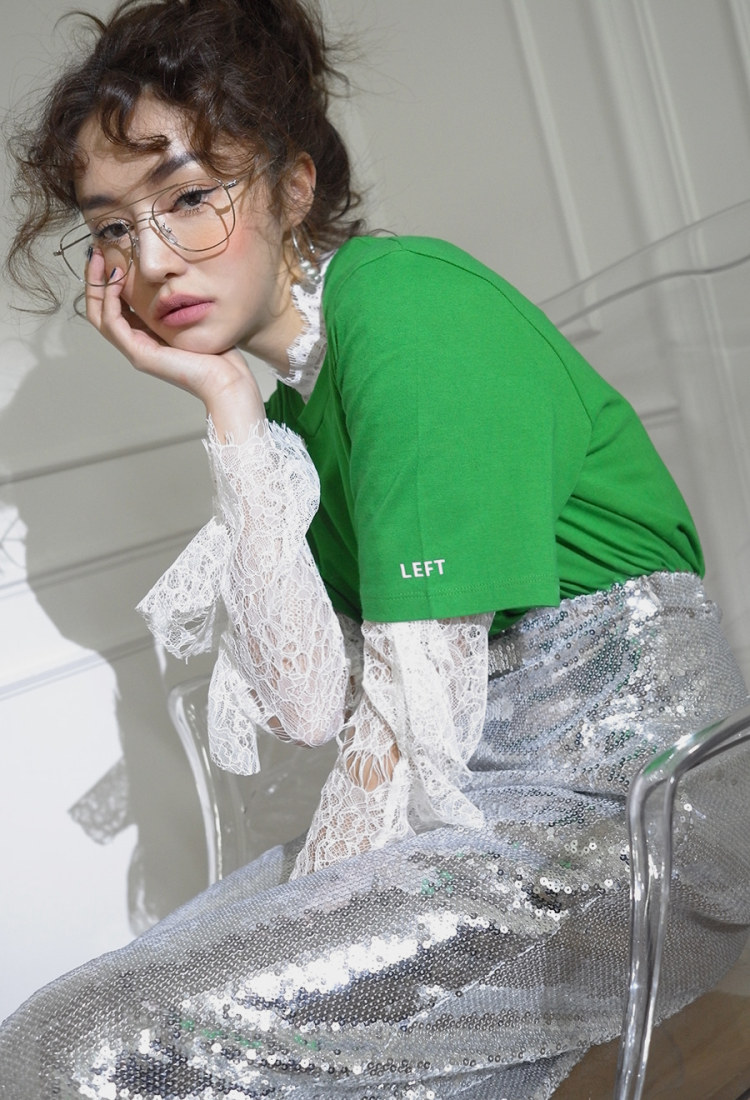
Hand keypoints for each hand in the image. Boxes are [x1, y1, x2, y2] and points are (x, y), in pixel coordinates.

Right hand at [85, 252, 264, 439]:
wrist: (226, 380)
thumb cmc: (218, 353)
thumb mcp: (192, 318)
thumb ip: (177, 302)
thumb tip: (173, 274)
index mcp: (146, 337)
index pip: (114, 307)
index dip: (107, 281)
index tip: (109, 253)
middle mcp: (136, 344)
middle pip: (100, 310)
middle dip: (95, 279)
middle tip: (96, 251)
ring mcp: (135, 350)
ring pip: (99, 315)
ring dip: (97, 285)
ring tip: (100, 258)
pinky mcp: (139, 354)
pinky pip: (113, 322)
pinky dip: (110, 299)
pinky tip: (117, 278)